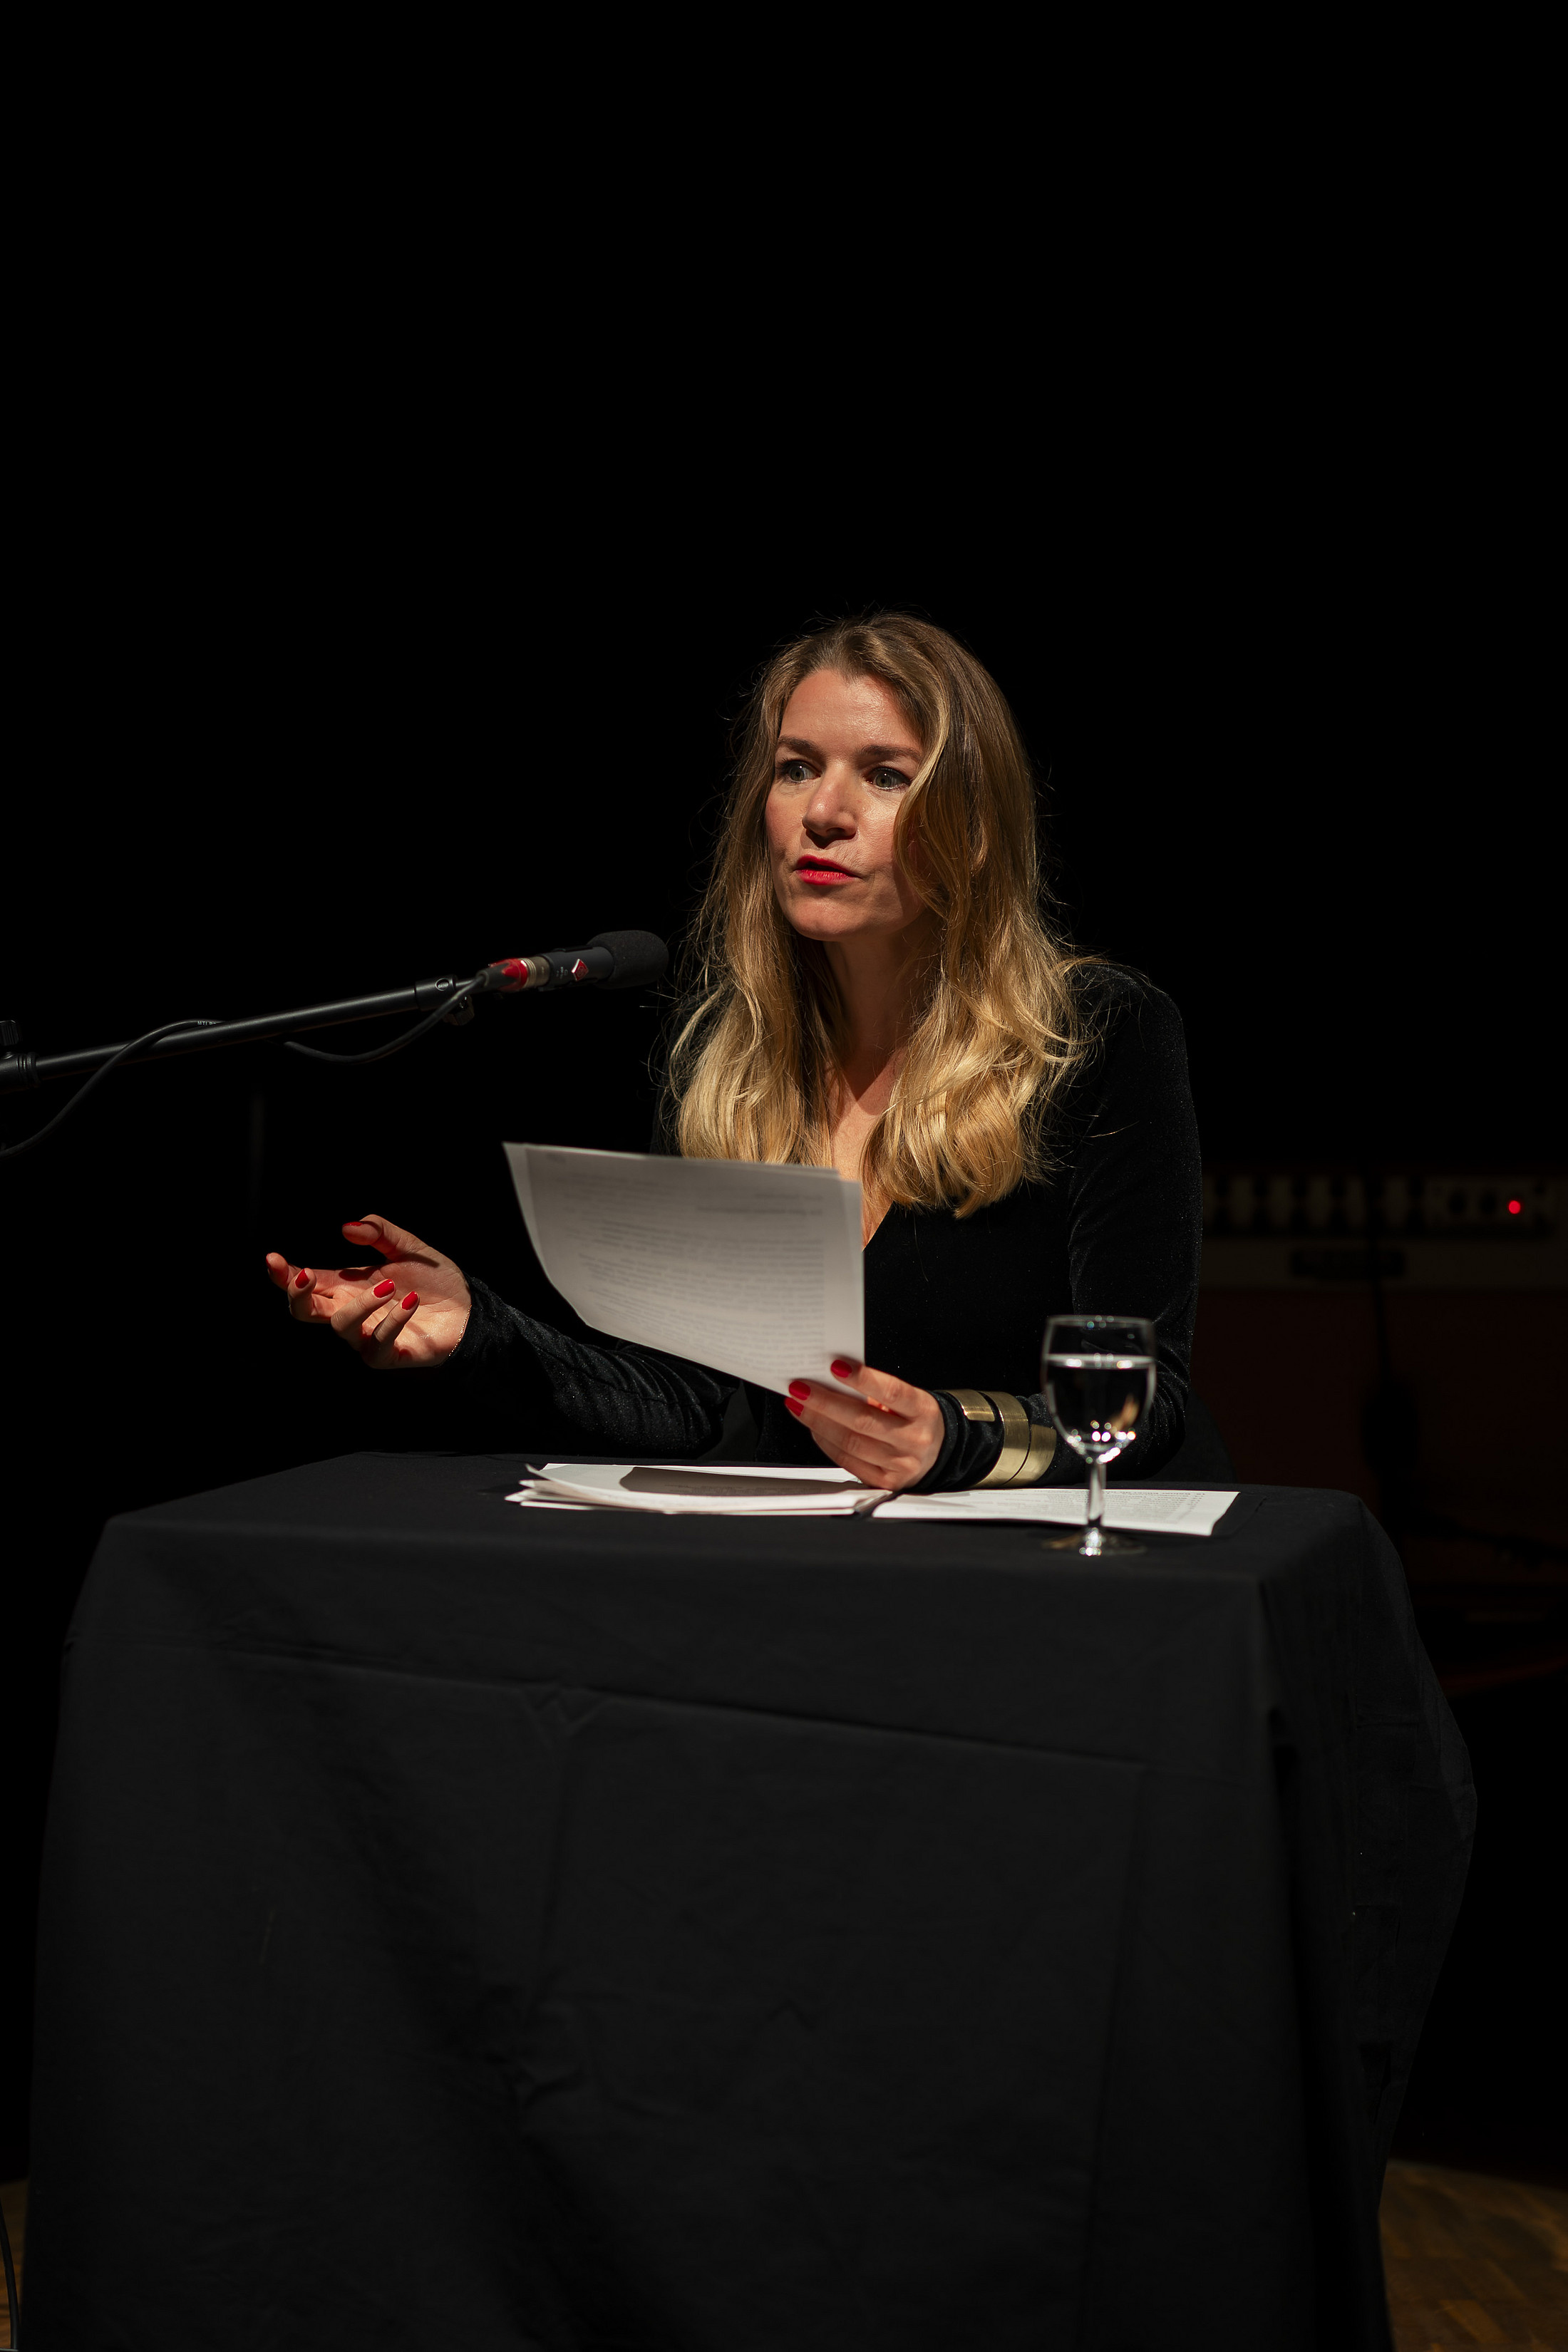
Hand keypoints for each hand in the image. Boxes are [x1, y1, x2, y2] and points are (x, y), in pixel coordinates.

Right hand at [264, 1215, 471, 1371]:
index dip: (283, 1275)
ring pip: (340, 1326)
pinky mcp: (389, 1356)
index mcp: (347, 1286)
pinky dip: (391, 1321)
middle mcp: (351, 1312)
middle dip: (298, 1294)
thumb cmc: (435, 1282)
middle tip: (307, 1274)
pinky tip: (409, 1302)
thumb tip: (347, 1226)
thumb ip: (379, 1232)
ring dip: (361, 1303)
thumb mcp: (408, 1248)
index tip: (273, 1258)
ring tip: (391, 1286)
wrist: (470, 1310)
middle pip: (306, 1311)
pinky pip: (375, 1345)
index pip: (306, 1283)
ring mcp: (366, 1336)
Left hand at [785, 1357, 943, 1489]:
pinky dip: (825, 1442)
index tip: (835, 1365)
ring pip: (850, 1443)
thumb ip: (877, 1392)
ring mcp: (899, 1464)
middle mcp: (914, 1439)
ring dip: (818, 1422)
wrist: (939, 1453)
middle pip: (862, 1421)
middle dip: (825, 1402)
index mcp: (922, 1411)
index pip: (892, 1392)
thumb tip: (832, 1380)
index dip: (863, 1379)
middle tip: (800, 1388)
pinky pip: (847, 1461)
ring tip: (799, 1405)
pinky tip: (814, 1427)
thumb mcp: (908, 1400)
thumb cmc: (915, 1418)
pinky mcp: (884, 1481)